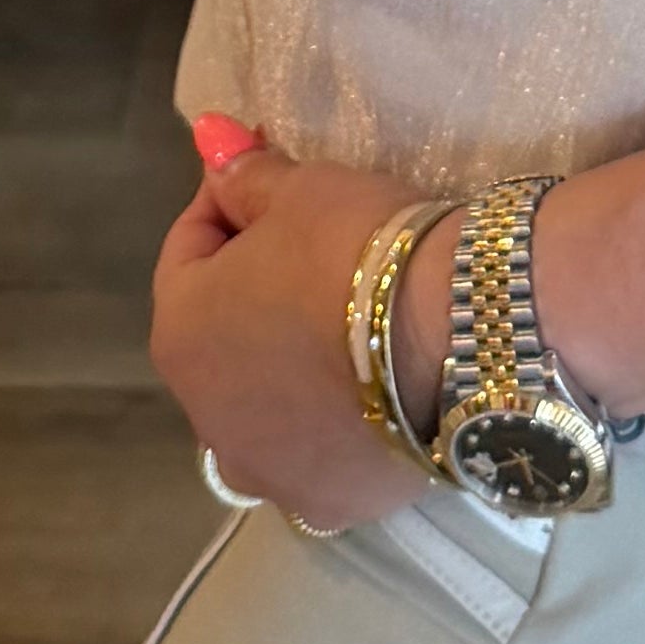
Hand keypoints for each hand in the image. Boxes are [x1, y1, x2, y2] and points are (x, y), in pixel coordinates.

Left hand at [151, 148, 431, 520]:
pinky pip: (319, 455)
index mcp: (180, 334)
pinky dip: (334, 426)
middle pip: (222, 337)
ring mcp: (269, 472)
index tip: (276, 185)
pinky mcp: (331, 504)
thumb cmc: (362, 250)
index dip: (230, 209)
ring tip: (352, 327)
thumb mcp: (303, 191)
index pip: (188, 253)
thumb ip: (247, 177)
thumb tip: (211, 139)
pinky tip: (376, 391)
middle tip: (321, 253)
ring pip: (265, 408)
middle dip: (255, 293)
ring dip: (288, 369)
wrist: (464, 336)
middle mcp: (207, 419)